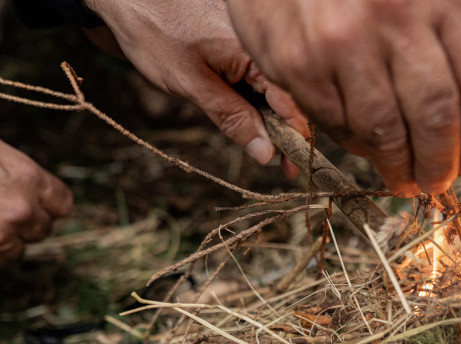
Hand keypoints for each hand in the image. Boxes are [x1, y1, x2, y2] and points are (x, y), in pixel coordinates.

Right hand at [0, 140, 72, 262]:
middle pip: (43, 229)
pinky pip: (1, 259)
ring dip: (5, 241)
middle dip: (24, 225)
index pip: (63, 204)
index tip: (33, 205)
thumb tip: (37, 196)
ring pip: (19, 249)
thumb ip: (20, 176)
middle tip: (1, 211)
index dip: (47, 207)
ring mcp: (5, 231)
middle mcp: (23, 208)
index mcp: (28, 177)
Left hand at [83, 0, 308, 172]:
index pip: (290, 101)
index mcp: (253, 52)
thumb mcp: (193, 84)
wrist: (124, 0)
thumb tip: (265, 152)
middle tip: (285, 169)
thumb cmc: (154, 34)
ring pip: (267, 94)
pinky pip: (251, 83)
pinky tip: (252, 126)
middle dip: (285, 135)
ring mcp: (245, 49)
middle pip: (283, 99)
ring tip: (271, 152)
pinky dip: (252, 106)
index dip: (295, 137)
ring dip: (269, 123)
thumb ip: (232, 118)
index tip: (296, 166)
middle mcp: (256, 48)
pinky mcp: (233, 51)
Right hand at [227, 0, 460, 196]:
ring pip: (386, 131)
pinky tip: (364, 148)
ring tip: (403, 180)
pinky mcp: (299, 62)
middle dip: (441, 163)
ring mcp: (344, 42)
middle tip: (438, 183)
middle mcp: (394, 18)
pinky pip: (337, 124)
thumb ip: (442, 39)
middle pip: (436, 116)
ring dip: (398, 167)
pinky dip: (354, 145)